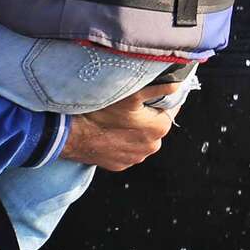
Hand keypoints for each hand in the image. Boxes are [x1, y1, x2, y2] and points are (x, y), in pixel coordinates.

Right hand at [58, 83, 180, 170]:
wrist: (71, 135)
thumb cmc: (100, 111)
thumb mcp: (132, 93)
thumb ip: (159, 88)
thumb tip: (178, 84)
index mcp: (159, 129)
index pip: (171, 107)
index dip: (163, 96)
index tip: (152, 89)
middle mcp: (151, 147)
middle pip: (155, 122)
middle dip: (147, 112)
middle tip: (130, 101)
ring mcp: (135, 158)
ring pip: (141, 135)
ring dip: (134, 126)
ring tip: (117, 115)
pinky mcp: (120, 164)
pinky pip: (127, 146)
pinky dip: (122, 138)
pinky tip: (110, 128)